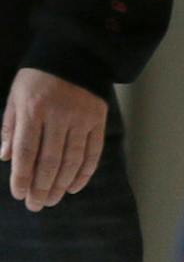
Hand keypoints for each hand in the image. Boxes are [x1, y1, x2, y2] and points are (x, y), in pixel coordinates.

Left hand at [2, 70, 108, 211]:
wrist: (74, 56)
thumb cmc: (38, 78)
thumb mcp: (16, 96)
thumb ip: (10, 127)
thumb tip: (6, 158)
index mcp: (33, 110)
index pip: (27, 150)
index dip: (22, 176)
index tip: (19, 194)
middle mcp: (58, 117)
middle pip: (50, 161)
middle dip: (41, 187)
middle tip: (36, 205)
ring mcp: (81, 121)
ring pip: (71, 161)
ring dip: (61, 184)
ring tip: (52, 200)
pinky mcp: (98, 123)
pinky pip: (92, 154)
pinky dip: (83, 174)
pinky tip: (73, 187)